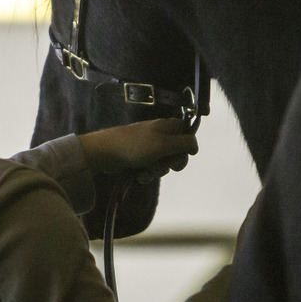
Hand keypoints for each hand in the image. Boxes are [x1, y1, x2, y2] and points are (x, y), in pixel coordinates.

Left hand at [77, 118, 197, 179]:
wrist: (105, 153)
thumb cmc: (135, 146)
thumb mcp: (164, 144)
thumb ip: (184, 143)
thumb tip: (195, 145)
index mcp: (167, 126)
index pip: (187, 132)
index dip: (188, 145)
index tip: (185, 153)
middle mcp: (159, 135)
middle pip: (178, 151)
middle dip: (172, 162)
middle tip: (165, 163)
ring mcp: (149, 147)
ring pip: (164, 163)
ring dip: (157, 170)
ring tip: (145, 169)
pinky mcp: (139, 159)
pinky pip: (151, 169)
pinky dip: (147, 173)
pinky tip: (139, 175)